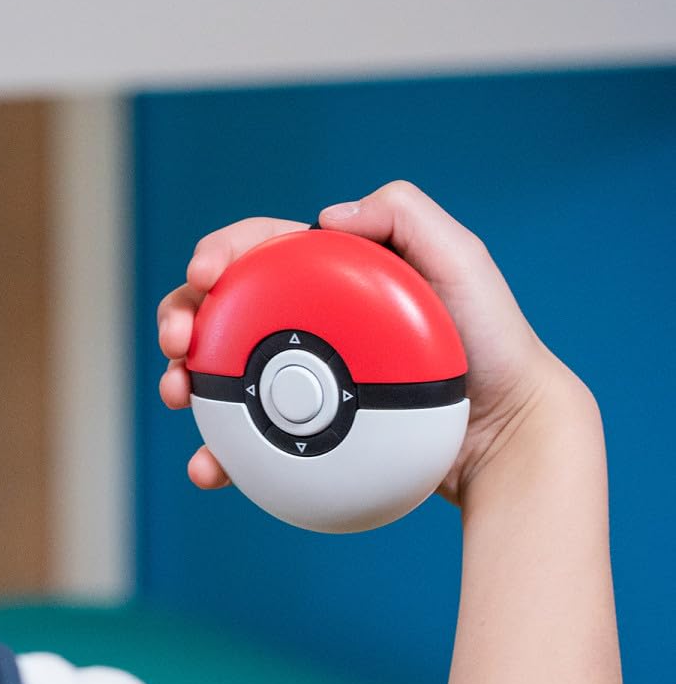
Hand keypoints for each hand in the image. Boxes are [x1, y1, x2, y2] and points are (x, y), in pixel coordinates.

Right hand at [156, 182, 584, 504]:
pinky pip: (243, 441)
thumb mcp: (460, 261)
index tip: (206, 275)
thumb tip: (325, 216)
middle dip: (179, 317)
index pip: (256, 251)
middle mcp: (303, 324)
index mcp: (327, 275)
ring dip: (181, 380)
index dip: (218, 254)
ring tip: (179, 395)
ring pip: (216, 372)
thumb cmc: (490, 342)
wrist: (504, 431)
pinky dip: (215, 452)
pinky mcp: (301, 434)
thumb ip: (404, 216)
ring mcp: (299, 382)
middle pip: (218, 309)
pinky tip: (210, 467)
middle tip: (178, 343)